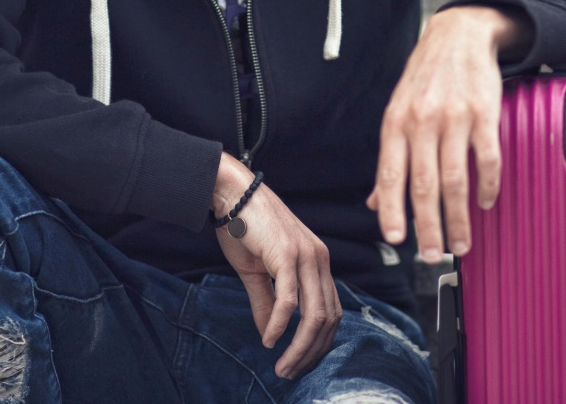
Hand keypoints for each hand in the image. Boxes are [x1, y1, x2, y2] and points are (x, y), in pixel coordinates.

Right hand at [212, 153, 341, 378]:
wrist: (233, 192)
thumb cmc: (245, 227)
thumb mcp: (258, 272)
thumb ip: (267, 302)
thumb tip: (270, 335)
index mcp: (318, 261)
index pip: (332, 311)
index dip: (320, 342)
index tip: (301, 362)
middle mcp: (319, 259)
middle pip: (328, 318)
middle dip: (311, 352)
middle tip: (291, 372)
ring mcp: (307, 255)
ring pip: (314, 314)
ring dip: (299, 346)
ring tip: (282, 366)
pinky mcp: (287, 254)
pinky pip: (289, 299)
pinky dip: (280, 324)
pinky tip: (270, 339)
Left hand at [366, 5, 531, 261]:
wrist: (458, 35)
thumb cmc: (425, 78)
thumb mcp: (398, 112)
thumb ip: (391, 159)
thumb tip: (376, 202)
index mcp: (396, 124)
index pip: (390, 176)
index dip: (392, 210)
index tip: (396, 240)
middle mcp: (422, 122)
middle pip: (423, 185)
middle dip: (428, 226)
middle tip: (434, 255)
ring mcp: (454, 117)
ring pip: (455, 179)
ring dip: (459, 217)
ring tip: (461, 242)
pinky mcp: (484, 113)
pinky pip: (487, 158)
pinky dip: (487, 186)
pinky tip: (485, 203)